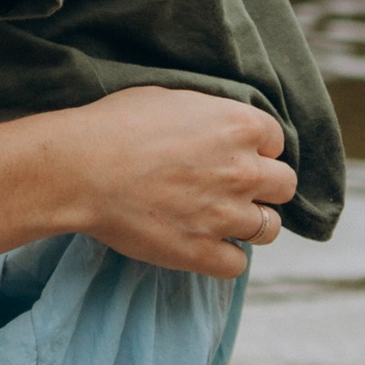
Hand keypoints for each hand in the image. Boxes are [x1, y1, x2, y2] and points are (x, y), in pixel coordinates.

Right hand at [61, 87, 295, 278]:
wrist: (81, 168)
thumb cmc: (115, 125)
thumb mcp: (172, 99)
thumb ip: (210, 115)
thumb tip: (219, 127)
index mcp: (239, 126)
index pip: (276, 142)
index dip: (256, 149)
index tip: (235, 154)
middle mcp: (243, 171)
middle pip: (284, 185)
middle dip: (263, 186)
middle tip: (231, 188)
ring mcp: (226, 215)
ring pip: (269, 228)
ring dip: (249, 224)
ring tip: (220, 219)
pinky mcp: (202, 252)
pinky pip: (237, 265)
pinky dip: (224, 258)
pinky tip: (204, 246)